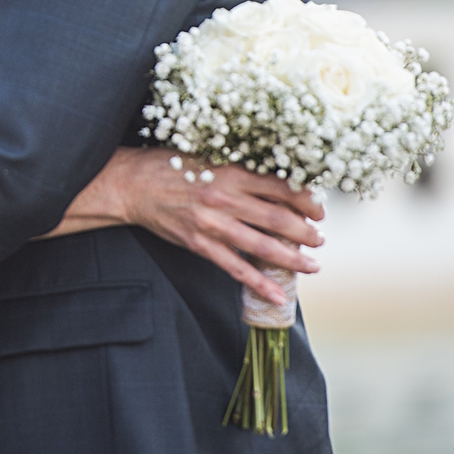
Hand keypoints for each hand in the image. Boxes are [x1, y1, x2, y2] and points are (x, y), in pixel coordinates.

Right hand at [54, 147, 323, 304]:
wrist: (132, 184)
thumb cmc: (171, 165)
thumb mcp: (209, 156)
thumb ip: (240, 168)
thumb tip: (277, 179)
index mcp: (231, 171)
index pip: (281, 187)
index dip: (306, 200)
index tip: (319, 208)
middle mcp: (225, 198)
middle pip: (278, 218)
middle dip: (306, 231)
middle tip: (321, 238)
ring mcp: (213, 225)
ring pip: (263, 246)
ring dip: (293, 258)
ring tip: (313, 265)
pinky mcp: (200, 245)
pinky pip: (236, 268)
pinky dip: (259, 284)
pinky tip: (278, 297)